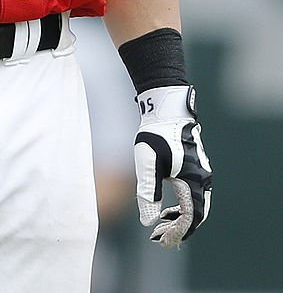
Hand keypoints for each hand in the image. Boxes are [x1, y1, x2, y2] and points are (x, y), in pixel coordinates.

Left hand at [134, 85, 211, 247]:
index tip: (160, 241)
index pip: (190, 217)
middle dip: (179, 230)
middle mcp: (202, 179)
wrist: (167, 108)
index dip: (176, 232)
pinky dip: (182, 208)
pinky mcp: (196, 169)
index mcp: (193, 180)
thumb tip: (148, 223)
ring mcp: (201, 174)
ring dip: (180, 220)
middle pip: (196, 215)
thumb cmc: (156, 133)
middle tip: (160, 239)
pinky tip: (166, 210)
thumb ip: (147, 193)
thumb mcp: (147, 163)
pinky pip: (194, 196)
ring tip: (161, 227)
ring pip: (196, 206)